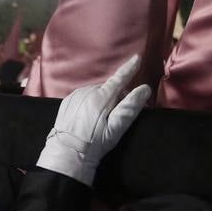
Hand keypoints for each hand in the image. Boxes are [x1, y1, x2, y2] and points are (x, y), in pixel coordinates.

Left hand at [36, 55, 150, 185]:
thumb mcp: (116, 127)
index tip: (137, 57)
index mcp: (101, 96)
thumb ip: (130, 106)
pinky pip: (84, 97)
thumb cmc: (95, 142)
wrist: (67, 153)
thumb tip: (144, 88)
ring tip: (102, 119)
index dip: (129, 68)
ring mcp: (75, 96)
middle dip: (117, 95)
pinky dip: (90, 102)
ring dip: (103, 99)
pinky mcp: (67, 102)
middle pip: (108, 88)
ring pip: (96, 92)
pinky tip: (90, 117)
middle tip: (119, 113)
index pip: (119, 78)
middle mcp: (87, 91)